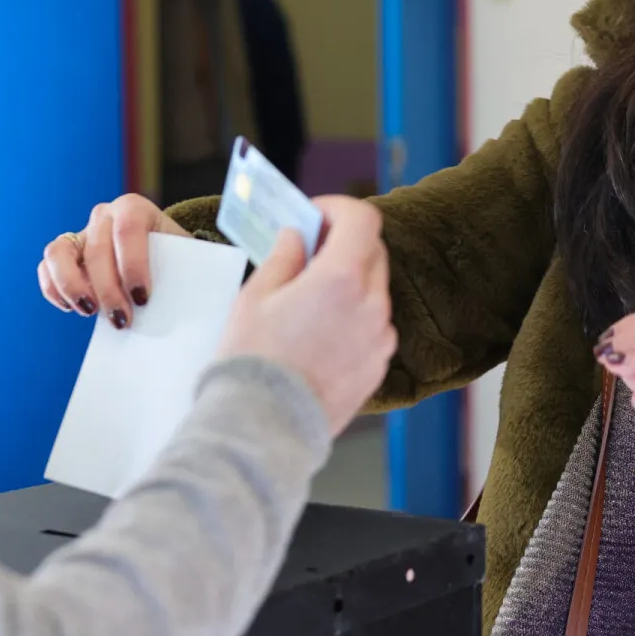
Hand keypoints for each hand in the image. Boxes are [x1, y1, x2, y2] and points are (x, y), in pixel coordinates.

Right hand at [39, 195, 191, 330]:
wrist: (162, 256)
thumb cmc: (174, 261)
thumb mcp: (184, 260)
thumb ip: (183, 276)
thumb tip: (182, 307)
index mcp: (135, 208)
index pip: (129, 229)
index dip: (133, 264)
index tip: (142, 298)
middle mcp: (104, 216)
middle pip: (96, 248)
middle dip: (107, 289)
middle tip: (121, 320)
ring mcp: (80, 234)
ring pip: (58, 252)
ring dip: (71, 286)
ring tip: (90, 312)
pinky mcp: (64, 255)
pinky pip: (46, 268)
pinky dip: (54, 289)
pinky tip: (73, 309)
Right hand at [216, 197, 394, 435]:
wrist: (266, 426)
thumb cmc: (254, 361)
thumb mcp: (256, 296)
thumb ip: (284, 256)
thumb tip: (297, 237)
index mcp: (342, 278)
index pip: (362, 218)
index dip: (338, 209)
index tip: (314, 215)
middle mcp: (372, 304)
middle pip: (372, 251)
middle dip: (343, 243)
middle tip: (308, 250)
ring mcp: (380, 337)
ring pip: (374, 289)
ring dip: (349, 281)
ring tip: (309, 296)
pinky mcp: (379, 365)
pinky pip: (373, 324)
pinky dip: (354, 315)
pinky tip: (320, 330)